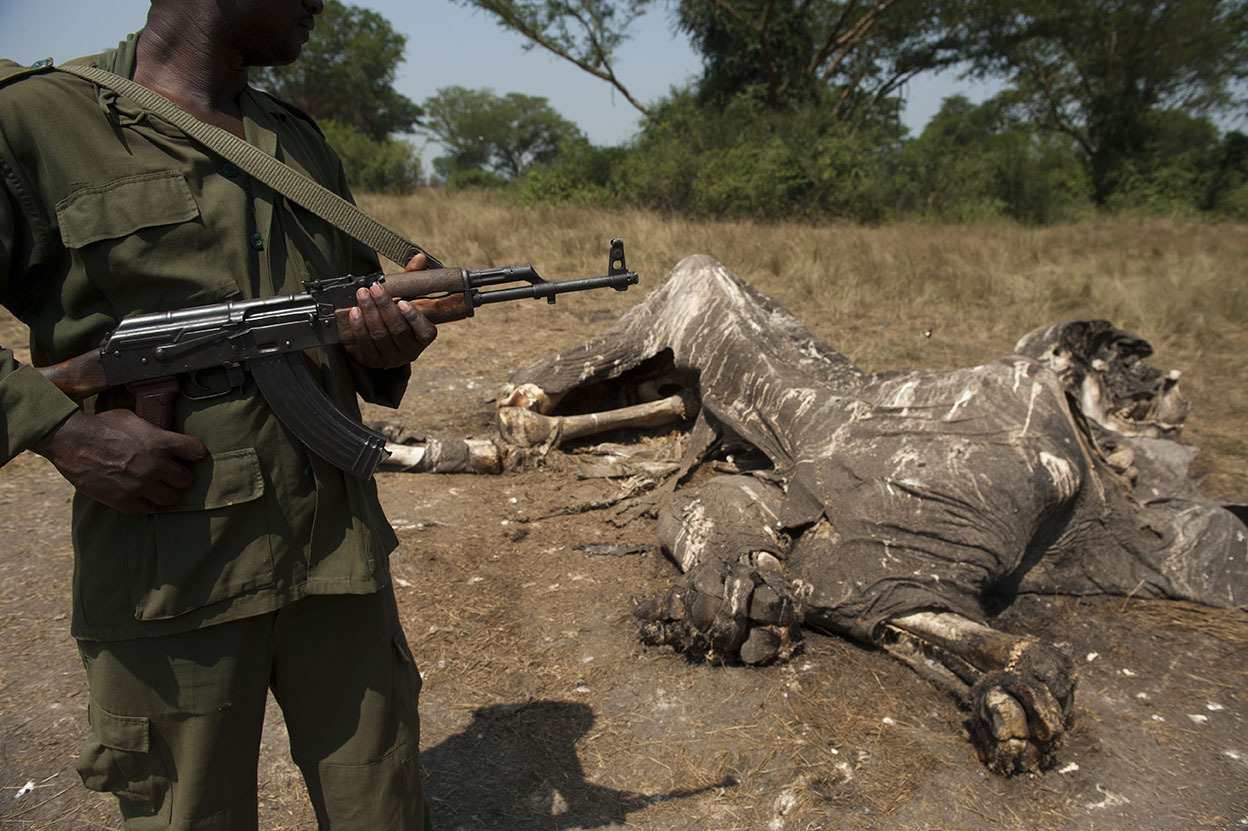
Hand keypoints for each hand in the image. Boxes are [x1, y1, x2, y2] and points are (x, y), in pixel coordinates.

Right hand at [32, 410, 207, 513]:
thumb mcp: (133, 419)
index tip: (190, 455)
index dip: (194, 453)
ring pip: (170, 499)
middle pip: (186, 480)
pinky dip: (143, 504)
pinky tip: (137, 497)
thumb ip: (153, 431)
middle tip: (170, 476)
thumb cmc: (100, 425)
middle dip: (179, 477)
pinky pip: (146, 510)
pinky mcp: (123, 499)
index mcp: (161, 442)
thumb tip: (163, 435)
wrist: (71, 440)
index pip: (196, 451)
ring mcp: (140, 484)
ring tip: (156, 489)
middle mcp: (155, 465)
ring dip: (165, 494)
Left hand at [344, 251, 436, 368]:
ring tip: (362, 295)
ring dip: (369, 313)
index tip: (403, 302)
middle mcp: (410, 351)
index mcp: (423, 337)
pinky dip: (358, 326)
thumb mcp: (408, 298)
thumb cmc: (398, 316)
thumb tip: (419, 258)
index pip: (424, 331)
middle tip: (375, 289)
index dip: (414, 317)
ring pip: (379, 335)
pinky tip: (355, 312)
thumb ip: (413, 280)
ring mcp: (391, 358)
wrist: (381, 342)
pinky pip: (364, 343)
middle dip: (384, 306)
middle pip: (397, 329)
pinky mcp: (372, 360)